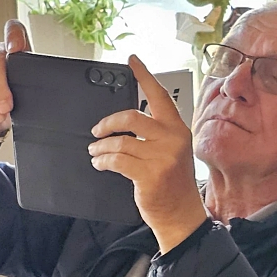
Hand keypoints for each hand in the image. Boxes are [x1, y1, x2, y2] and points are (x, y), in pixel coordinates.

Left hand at [89, 55, 208, 253]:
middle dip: (108, 123)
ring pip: (120, 141)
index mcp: (178, 129)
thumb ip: (156, 135)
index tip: (132, 60)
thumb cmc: (173, 185)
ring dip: (101, 147)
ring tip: (95, 152)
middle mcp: (172, 139)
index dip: (144, 75)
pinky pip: (116, 160)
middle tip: (97, 131)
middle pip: (132, 117)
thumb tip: (124, 123)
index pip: (160, 95)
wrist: (181, 215)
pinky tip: (100, 164)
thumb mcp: (172, 153)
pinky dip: (102, 161)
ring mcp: (162, 157)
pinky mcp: (149, 174)